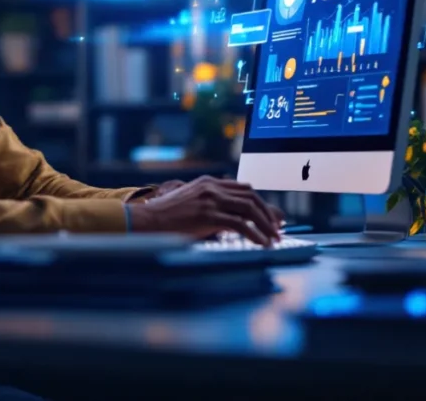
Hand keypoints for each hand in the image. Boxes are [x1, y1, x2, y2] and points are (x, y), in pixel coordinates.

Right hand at [128, 175, 282, 244]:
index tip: (272, 217)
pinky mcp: (208, 214)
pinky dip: (255, 234)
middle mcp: (212, 187)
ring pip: (249, 208)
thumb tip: (233, 220)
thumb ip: (210, 205)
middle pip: (251, 195)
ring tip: (273, 239)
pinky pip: (240, 223)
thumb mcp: (191, 204)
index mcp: (208, 182)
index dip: (261, 203)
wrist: (147, 220)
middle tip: (278, 229)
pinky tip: (260, 244)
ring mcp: (210, 199)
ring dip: (265, 224)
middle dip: (268, 213)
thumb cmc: (166, 217)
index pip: (244, 188)